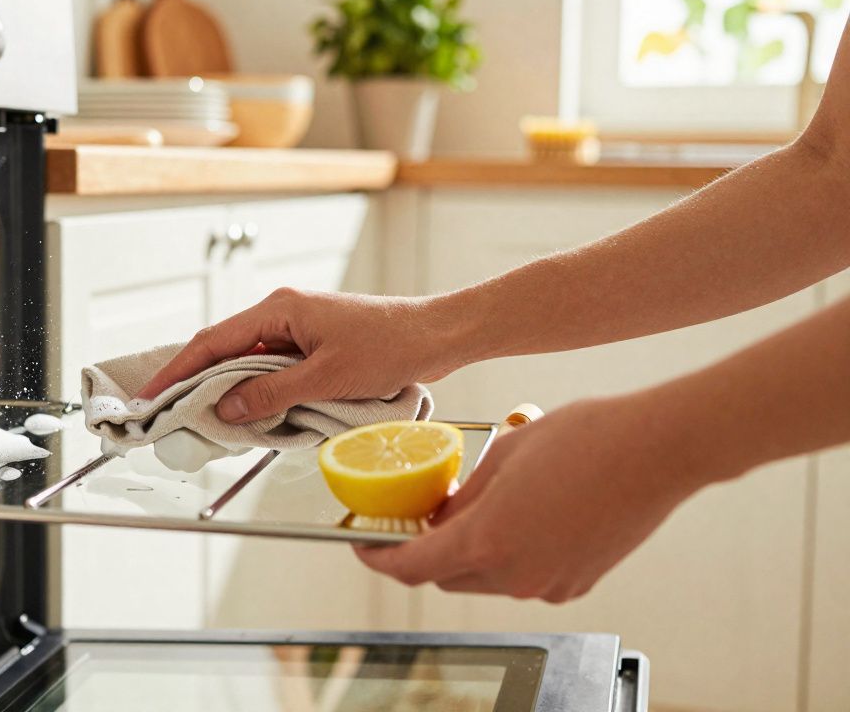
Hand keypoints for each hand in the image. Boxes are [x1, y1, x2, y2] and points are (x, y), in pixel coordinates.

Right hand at [136, 288, 465, 422]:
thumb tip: (226, 408)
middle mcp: (282, 312)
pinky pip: (271, 365)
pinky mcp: (313, 342)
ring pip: (247, 360)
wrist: (437, 335)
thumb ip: (271, 394)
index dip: (177, 372)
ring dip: (227, 388)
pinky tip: (249, 411)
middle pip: (223, 349)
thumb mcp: (325, 378)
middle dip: (194, 381)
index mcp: (279, 310)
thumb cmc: (390, 346)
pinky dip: (255, 388)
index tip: (151, 396)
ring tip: (201, 417)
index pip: (212, 342)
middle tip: (168, 412)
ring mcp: (297, 326)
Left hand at [355, 395, 703, 601]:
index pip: (410, 566)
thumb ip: (464, 493)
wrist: (660, 449)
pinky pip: (523, 576)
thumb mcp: (505, 453)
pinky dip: (507, 554)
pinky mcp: (577, 582)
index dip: (378, 558)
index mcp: (488, 541)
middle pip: (445, 575)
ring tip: (472, 507)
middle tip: (417, 517)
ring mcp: (549, 584)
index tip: (363, 544)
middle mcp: (516, 575)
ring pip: (485, 578)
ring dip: (468, 551)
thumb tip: (440, 512)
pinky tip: (519, 515)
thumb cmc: (587, 437)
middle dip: (423, 550)